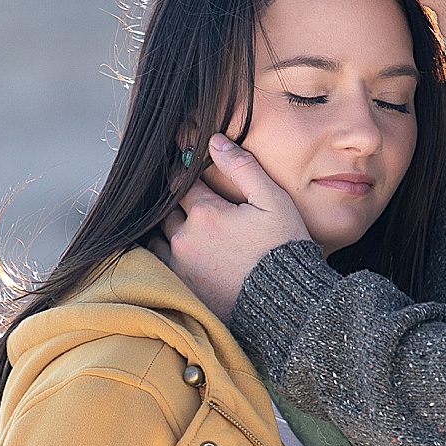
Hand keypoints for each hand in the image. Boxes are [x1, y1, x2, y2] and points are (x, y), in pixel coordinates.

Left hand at [160, 135, 312, 320]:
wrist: (286, 305)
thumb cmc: (283, 250)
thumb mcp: (272, 201)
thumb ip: (242, 167)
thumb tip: (214, 140)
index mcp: (205, 213)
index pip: (182, 182)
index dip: (186, 174)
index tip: (191, 174)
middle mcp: (186, 239)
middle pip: (168, 209)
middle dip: (177, 202)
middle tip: (189, 201)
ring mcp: (181, 267)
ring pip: (159, 237)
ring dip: (168, 229)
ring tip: (185, 227)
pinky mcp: (183, 290)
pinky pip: (160, 265)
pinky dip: (165, 255)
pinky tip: (180, 252)